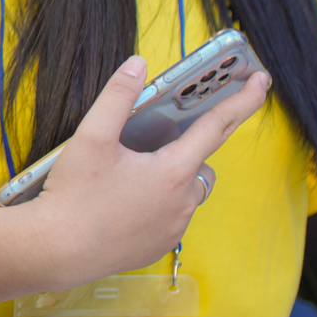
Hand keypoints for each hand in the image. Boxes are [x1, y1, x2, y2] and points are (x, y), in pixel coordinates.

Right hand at [21, 54, 268, 286]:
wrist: (56, 251)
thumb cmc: (73, 194)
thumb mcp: (91, 137)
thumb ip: (117, 96)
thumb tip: (137, 66)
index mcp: (173, 171)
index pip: (218, 125)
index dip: (243, 100)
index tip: (260, 80)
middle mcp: (183, 201)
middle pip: (202, 162)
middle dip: (192, 146)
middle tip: (162, 138)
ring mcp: (174, 227)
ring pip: (189, 192)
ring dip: (175, 177)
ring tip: (136, 172)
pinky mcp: (159, 246)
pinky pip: (173, 217)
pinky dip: (160, 203)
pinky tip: (126, 201)